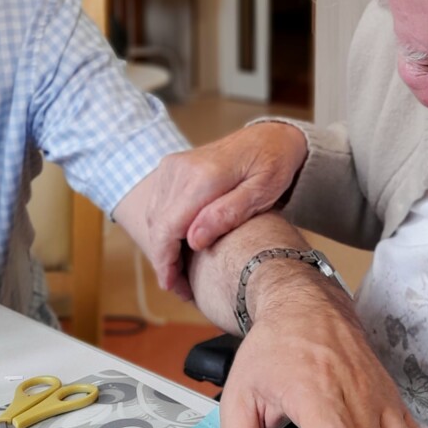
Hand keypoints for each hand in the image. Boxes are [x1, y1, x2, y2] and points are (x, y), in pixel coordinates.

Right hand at [138, 124, 308, 298]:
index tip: (174, 287)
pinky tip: (182, 249)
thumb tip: (194, 240)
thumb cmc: (272, 165)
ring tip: (183, 274)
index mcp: (203, 176)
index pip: (168, 227)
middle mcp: (181, 169)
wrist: (270, 137)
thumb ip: (227, 214)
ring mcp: (174, 166)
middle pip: (158, 226)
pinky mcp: (172, 169)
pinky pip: (160, 206)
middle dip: (165, 261)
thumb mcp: (262, 192)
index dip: (166, 262)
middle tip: (183, 290)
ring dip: (164, 248)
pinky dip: (166, 231)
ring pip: (155, 218)